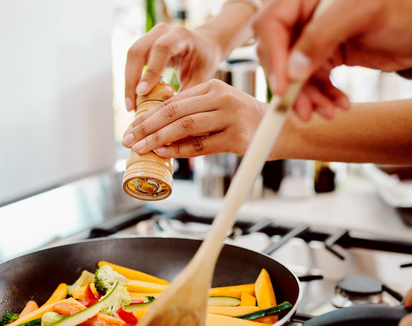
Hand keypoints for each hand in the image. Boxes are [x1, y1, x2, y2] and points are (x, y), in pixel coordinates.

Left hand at [122, 79, 268, 158]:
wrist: (282, 131)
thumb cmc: (246, 122)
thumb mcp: (220, 108)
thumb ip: (194, 114)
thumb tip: (158, 132)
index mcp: (213, 86)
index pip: (172, 101)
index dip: (148, 116)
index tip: (131, 128)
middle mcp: (221, 97)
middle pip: (174, 111)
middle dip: (147, 126)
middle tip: (128, 139)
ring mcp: (230, 116)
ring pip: (184, 126)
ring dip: (158, 139)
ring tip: (141, 148)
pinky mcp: (236, 137)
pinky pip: (201, 145)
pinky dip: (180, 150)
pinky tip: (165, 154)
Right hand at [124, 23, 226, 111]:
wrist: (205, 45)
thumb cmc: (204, 61)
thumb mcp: (201, 77)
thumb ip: (186, 93)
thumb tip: (170, 117)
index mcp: (180, 35)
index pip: (160, 50)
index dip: (150, 71)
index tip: (142, 93)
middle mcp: (162, 31)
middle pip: (137, 51)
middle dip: (131, 80)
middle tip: (131, 106)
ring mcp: (151, 35)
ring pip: (131, 56)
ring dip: (128, 81)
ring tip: (130, 105)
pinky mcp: (144, 43)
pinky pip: (132, 60)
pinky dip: (130, 79)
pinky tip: (133, 98)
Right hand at [253, 0, 411, 119]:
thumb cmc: (406, 5)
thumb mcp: (361, 13)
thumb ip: (321, 36)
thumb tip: (292, 70)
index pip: (271, 25)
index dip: (274, 57)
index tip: (283, 87)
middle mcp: (306, 16)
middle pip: (279, 54)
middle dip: (290, 86)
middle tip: (304, 111)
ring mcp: (317, 38)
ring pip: (295, 74)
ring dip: (309, 98)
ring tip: (328, 113)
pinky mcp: (329, 55)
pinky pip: (314, 81)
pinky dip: (323, 97)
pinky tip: (338, 105)